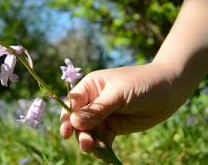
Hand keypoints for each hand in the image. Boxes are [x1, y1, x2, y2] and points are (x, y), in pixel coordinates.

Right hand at [60, 62, 191, 152]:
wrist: (169, 90)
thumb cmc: (142, 83)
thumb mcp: (118, 94)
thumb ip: (97, 109)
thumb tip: (74, 122)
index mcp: (91, 86)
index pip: (73, 103)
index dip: (67, 117)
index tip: (67, 131)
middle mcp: (94, 101)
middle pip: (78, 120)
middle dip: (79, 132)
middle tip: (86, 143)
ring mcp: (104, 115)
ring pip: (89, 132)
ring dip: (89, 141)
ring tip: (94, 149)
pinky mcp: (114, 127)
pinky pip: (102, 139)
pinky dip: (101, 147)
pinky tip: (103, 153)